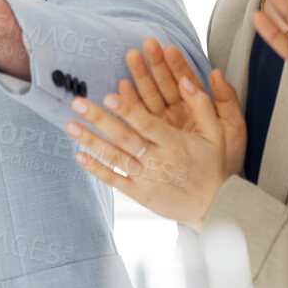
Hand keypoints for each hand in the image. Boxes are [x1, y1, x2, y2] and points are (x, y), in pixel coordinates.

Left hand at [65, 71, 244, 223]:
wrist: (215, 207)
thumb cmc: (213, 166)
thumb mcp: (217, 133)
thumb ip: (201, 105)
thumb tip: (185, 80)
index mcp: (175, 142)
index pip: (147, 123)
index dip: (127, 110)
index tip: (109, 96)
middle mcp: (158, 160)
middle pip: (124, 137)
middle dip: (99, 119)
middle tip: (77, 103)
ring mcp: (147, 179)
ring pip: (115, 157)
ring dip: (91, 141)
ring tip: (70, 126)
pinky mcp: (140, 194)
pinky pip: (115, 180)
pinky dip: (97, 169)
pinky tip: (79, 156)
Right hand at [126, 38, 245, 177]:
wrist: (214, 191)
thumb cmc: (226, 160)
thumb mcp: (232, 128)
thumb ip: (226, 100)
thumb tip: (216, 73)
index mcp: (197, 108)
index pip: (185, 80)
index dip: (177, 64)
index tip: (167, 48)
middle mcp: (178, 114)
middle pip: (163, 84)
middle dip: (153, 64)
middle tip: (143, 46)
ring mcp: (162, 126)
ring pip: (148, 98)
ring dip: (138, 79)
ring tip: (129, 59)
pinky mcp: (150, 140)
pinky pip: (137, 120)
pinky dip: (129, 106)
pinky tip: (120, 91)